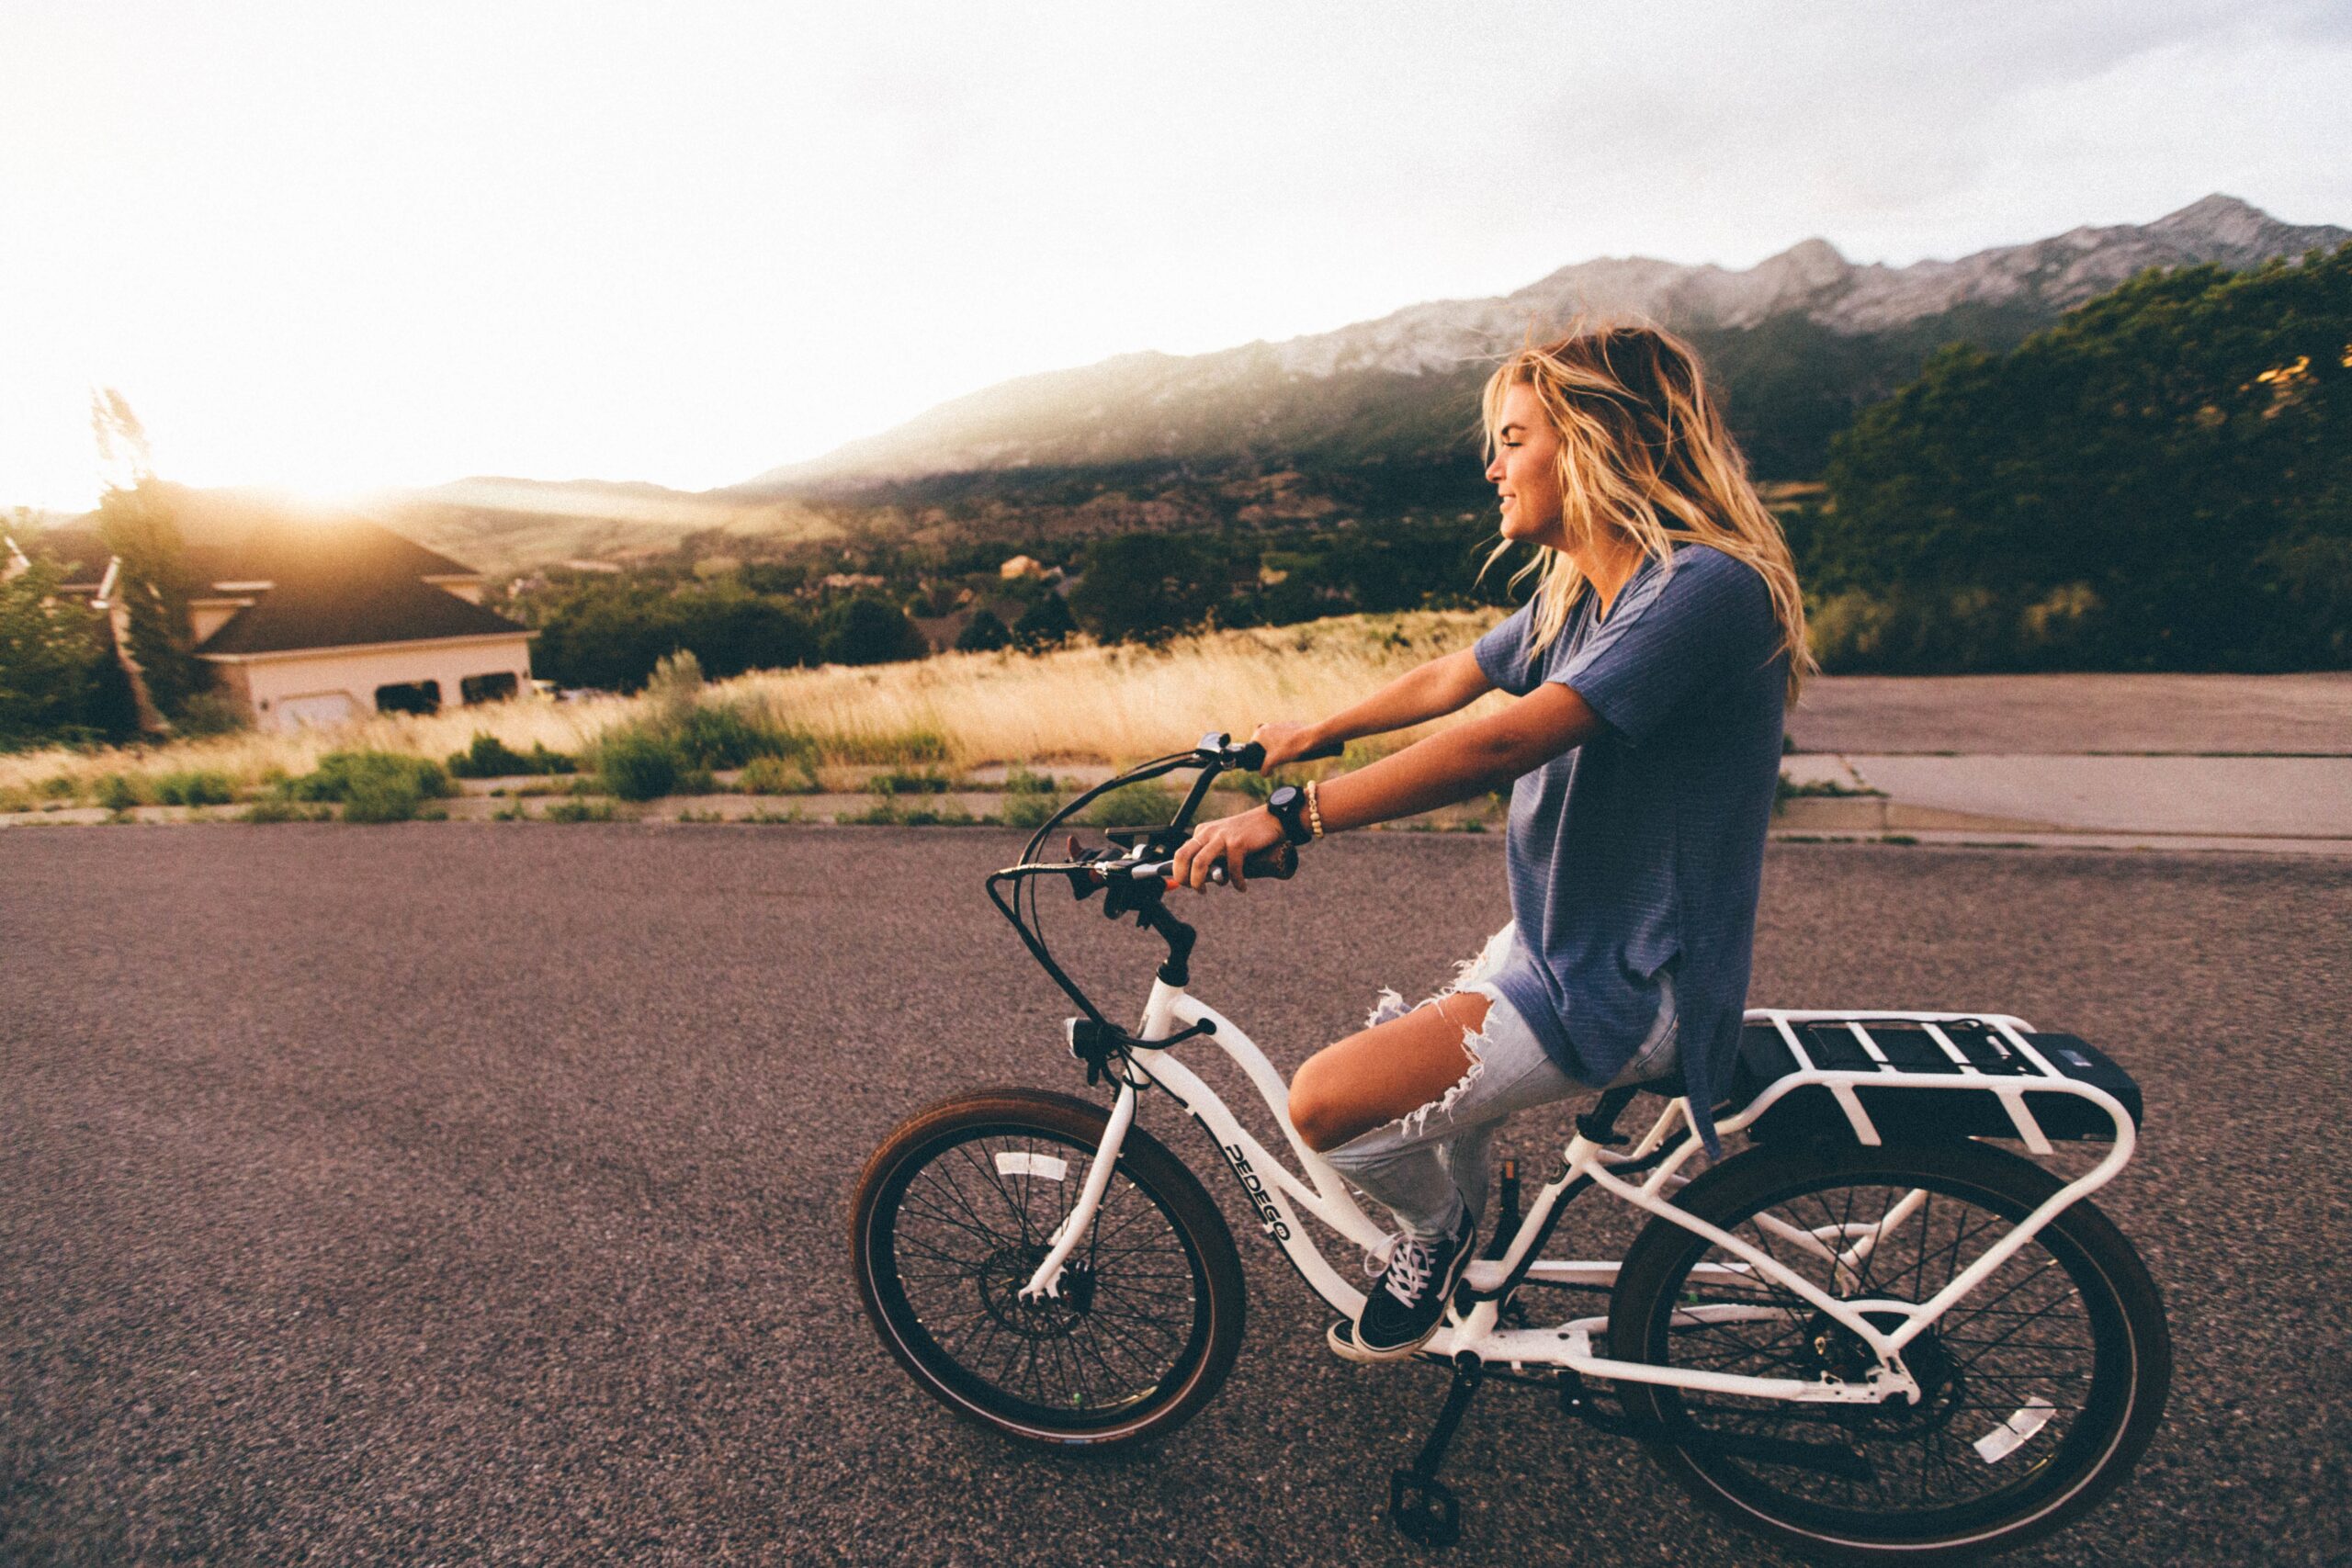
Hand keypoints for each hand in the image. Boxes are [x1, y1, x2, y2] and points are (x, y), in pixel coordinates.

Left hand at [1169, 806, 1286, 893]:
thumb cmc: (1249, 836)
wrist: (1271, 820)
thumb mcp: (1225, 842)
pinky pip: (1231, 868)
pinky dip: (1236, 882)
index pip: (1180, 853)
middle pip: (1183, 856)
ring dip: (1199, 882)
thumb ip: (1213, 856)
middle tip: (1195, 889)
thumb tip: (1203, 880)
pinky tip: (1242, 887)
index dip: (1178, 872)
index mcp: (1203, 832)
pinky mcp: (1237, 842)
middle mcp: (1208, 832)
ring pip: (1200, 862)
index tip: (1185, 885)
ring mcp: (1222, 836)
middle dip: (1183, 878)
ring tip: (1206, 892)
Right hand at [1250, 721, 1325, 770]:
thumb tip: (1264, 774)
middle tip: (1271, 757)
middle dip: (1266, 748)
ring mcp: (1279, 724)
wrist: (1307, 738)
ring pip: (1273, 736)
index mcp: (1260, 733)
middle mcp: (1267, 726)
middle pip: (1263, 739)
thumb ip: (1265, 769)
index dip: (1255, 752)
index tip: (1261, 758)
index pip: (1252, 743)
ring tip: (1283, 753)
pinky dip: (1286, 740)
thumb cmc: (1288, 748)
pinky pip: (1284, 734)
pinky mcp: (1289, 725)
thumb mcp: (1273, 762)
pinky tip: (1291, 748)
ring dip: (1275, 744)